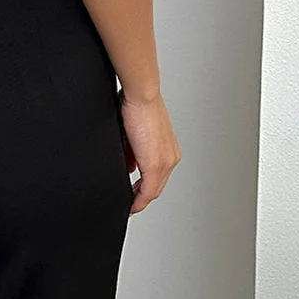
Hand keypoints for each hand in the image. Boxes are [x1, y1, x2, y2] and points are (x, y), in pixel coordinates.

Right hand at [118, 90, 179, 212]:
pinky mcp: (155, 164)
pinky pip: (148, 191)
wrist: (141, 95)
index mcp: (168, 148)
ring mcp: (165, 161)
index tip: (134, 194)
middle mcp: (170, 156)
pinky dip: (138, 199)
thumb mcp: (134, 133)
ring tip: (128, 203)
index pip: (158, 176)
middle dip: (141, 196)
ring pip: (153, 190)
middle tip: (129, 203)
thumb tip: (129, 163)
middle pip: (156, 186)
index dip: (145, 188)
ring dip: (139, 198)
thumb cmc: (137, 105)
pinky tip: (130, 202)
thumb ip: (134, 150)